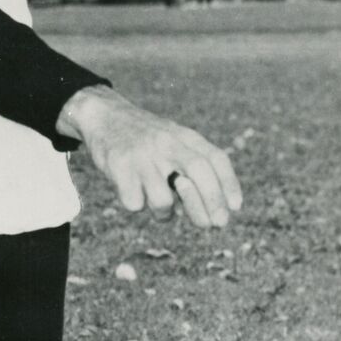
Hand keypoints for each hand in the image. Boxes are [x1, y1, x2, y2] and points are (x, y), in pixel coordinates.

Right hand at [58, 86, 242, 228]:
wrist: (105, 116)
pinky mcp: (119, 166)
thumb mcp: (174, 142)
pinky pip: (134, 202)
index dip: (229, 184)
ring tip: (157, 204)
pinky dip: (135, 204)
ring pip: (163, 200)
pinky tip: (131, 190)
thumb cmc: (146, 139)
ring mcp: (143, 155)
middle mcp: (166, 143)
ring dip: (164, 213)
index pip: (214, 158)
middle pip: (197, 172)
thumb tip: (214, 213)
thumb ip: (194, 168)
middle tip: (216, 225)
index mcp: (184, 137)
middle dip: (211, 202)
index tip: (236, 207)